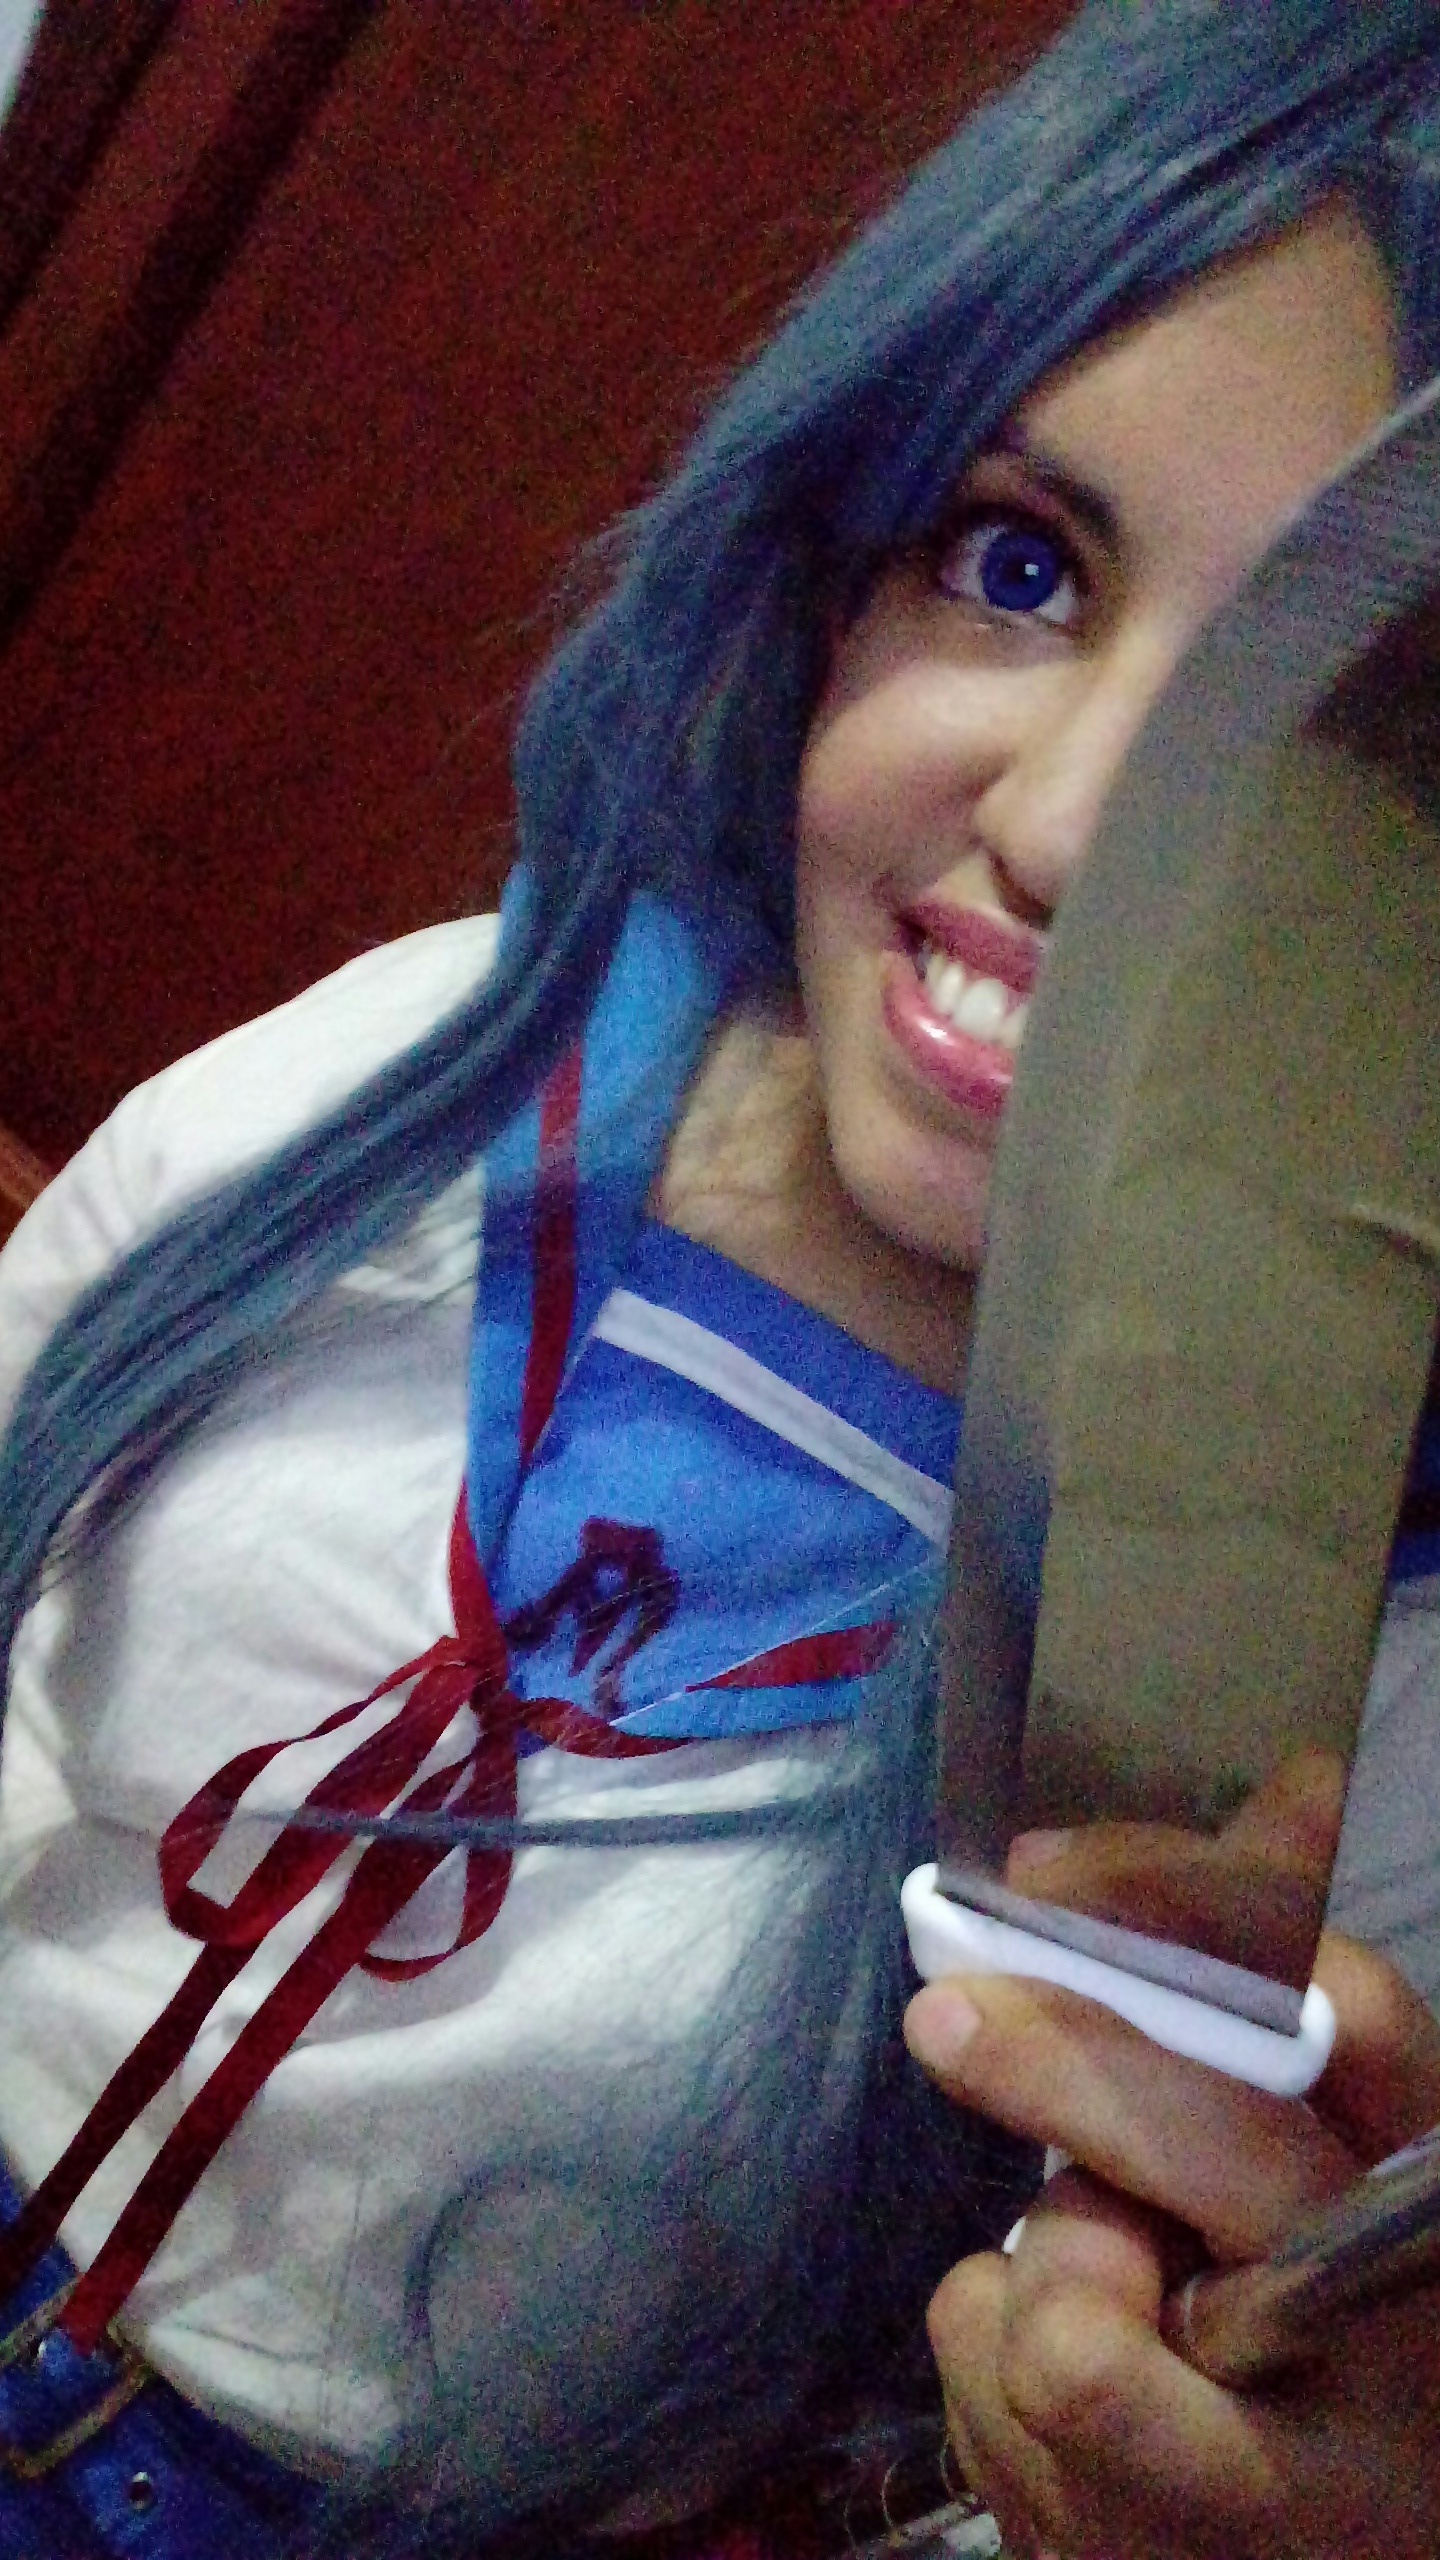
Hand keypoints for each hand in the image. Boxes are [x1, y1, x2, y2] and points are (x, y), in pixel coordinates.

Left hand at [905, 1805, 1439, 2555]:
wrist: (1288, 2556)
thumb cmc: (1301, 2339)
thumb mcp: (1315, 2167)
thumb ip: (1282, 2001)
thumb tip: (1298, 1778)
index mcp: (1431, 2221)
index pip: (1355, 2022)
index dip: (1199, 1905)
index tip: (1053, 1863)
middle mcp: (1386, 2356)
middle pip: (1220, 2160)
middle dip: (1064, 2066)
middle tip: (948, 2013)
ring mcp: (1271, 2496)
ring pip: (1074, 2315)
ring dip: (1042, 2269)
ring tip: (1101, 2298)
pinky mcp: (1135, 2556)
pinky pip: (989, 2383)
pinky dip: (985, 2352)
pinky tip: (1055, 2402)